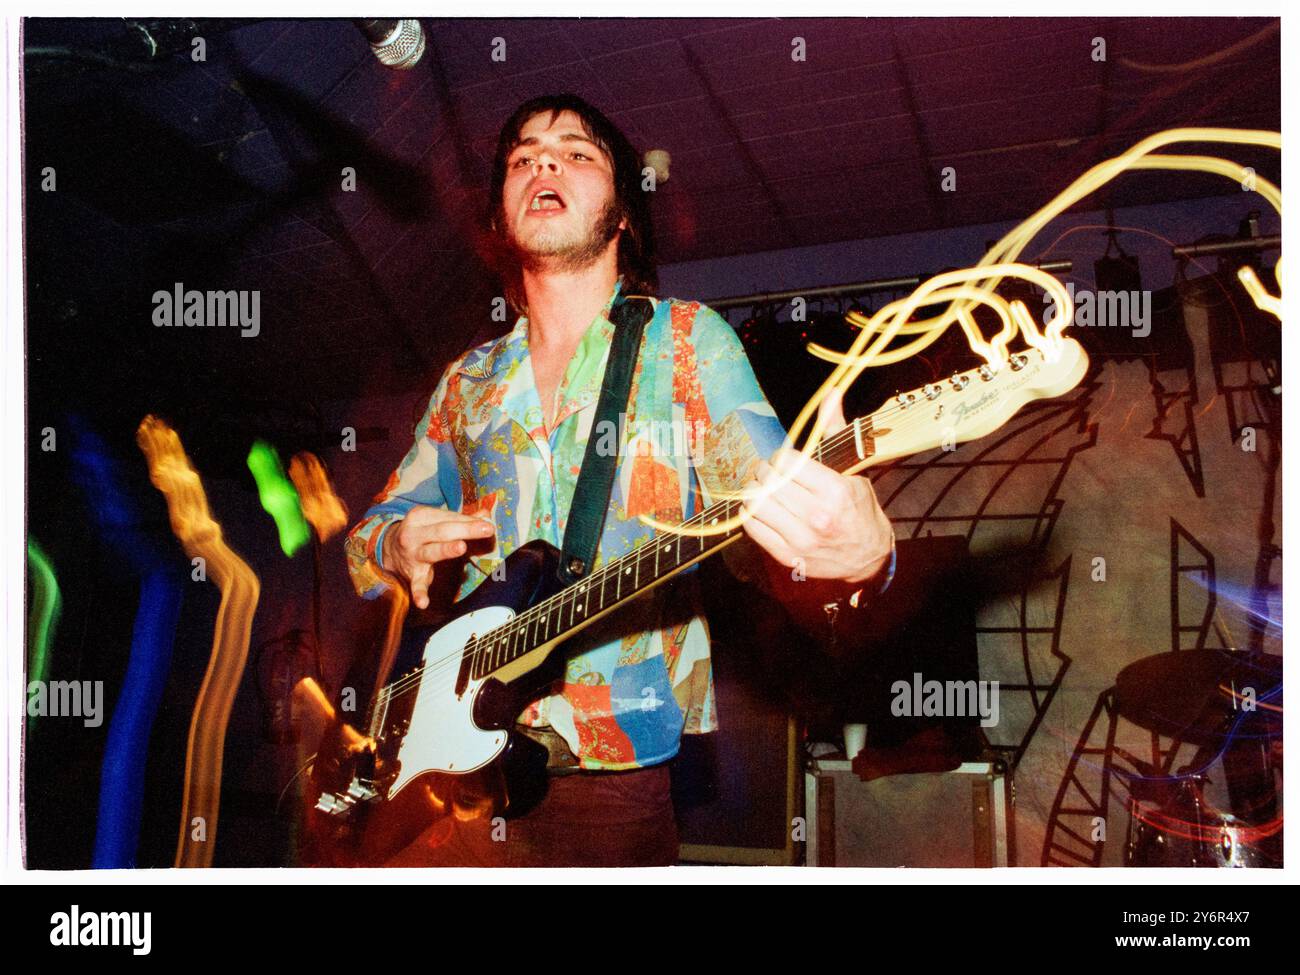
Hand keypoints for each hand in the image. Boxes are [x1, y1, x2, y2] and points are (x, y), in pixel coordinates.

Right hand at [383, 506, 494, 608]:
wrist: (388, 548)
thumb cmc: (422, 532)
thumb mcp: (436, 520)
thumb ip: (461, 519)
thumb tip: (486, 515)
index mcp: (421, 516)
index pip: (449, 517)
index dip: (469, 520)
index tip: (488, 523)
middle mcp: (413, 534)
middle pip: (442, 531)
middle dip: (465, 529)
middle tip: (487, 529)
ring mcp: (411, 554)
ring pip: (431, 552)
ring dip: (446, 550)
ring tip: (461, 548)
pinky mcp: (411, 574)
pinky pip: (416, 585)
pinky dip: (419, 594)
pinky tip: (423, 603)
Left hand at [742, 388, 892, 583]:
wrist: (867, 558)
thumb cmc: (859, 510)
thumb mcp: (853, 471)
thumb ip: (835, 432)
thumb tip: (831, 394)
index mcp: (834, 492)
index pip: (786, 461)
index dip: (781, 456)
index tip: (786, 461)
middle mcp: (816, 516)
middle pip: (768, 480)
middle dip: (765, 471)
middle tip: (770, 473)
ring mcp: (800, 539)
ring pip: (755, 502)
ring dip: (755, 491)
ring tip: (764, 489)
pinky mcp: (786, 555)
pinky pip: (752, 526)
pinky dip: (750, 513)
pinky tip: (762, 509)